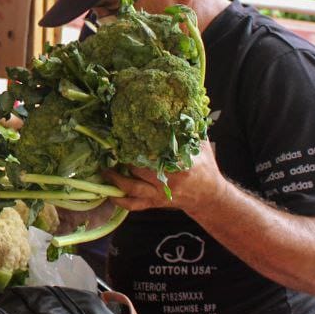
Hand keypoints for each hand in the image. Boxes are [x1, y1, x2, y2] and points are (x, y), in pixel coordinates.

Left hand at [105, 141, 222, 213]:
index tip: (127, 137)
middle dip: (125, 160)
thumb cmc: (205, 167)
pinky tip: (109, 193)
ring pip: (134, 188)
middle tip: (111, 149)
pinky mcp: (155, 203)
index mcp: (181, 166)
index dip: (140, 147)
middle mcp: (169, 182)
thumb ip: (191, 130)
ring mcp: (160, 194)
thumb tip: (181, 108)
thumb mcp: (202, 147)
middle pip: (140, 170)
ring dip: (117, 179)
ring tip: (105, 169)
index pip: (157, 155)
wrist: (209, 196)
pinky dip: (121, 201)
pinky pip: (135, 205)